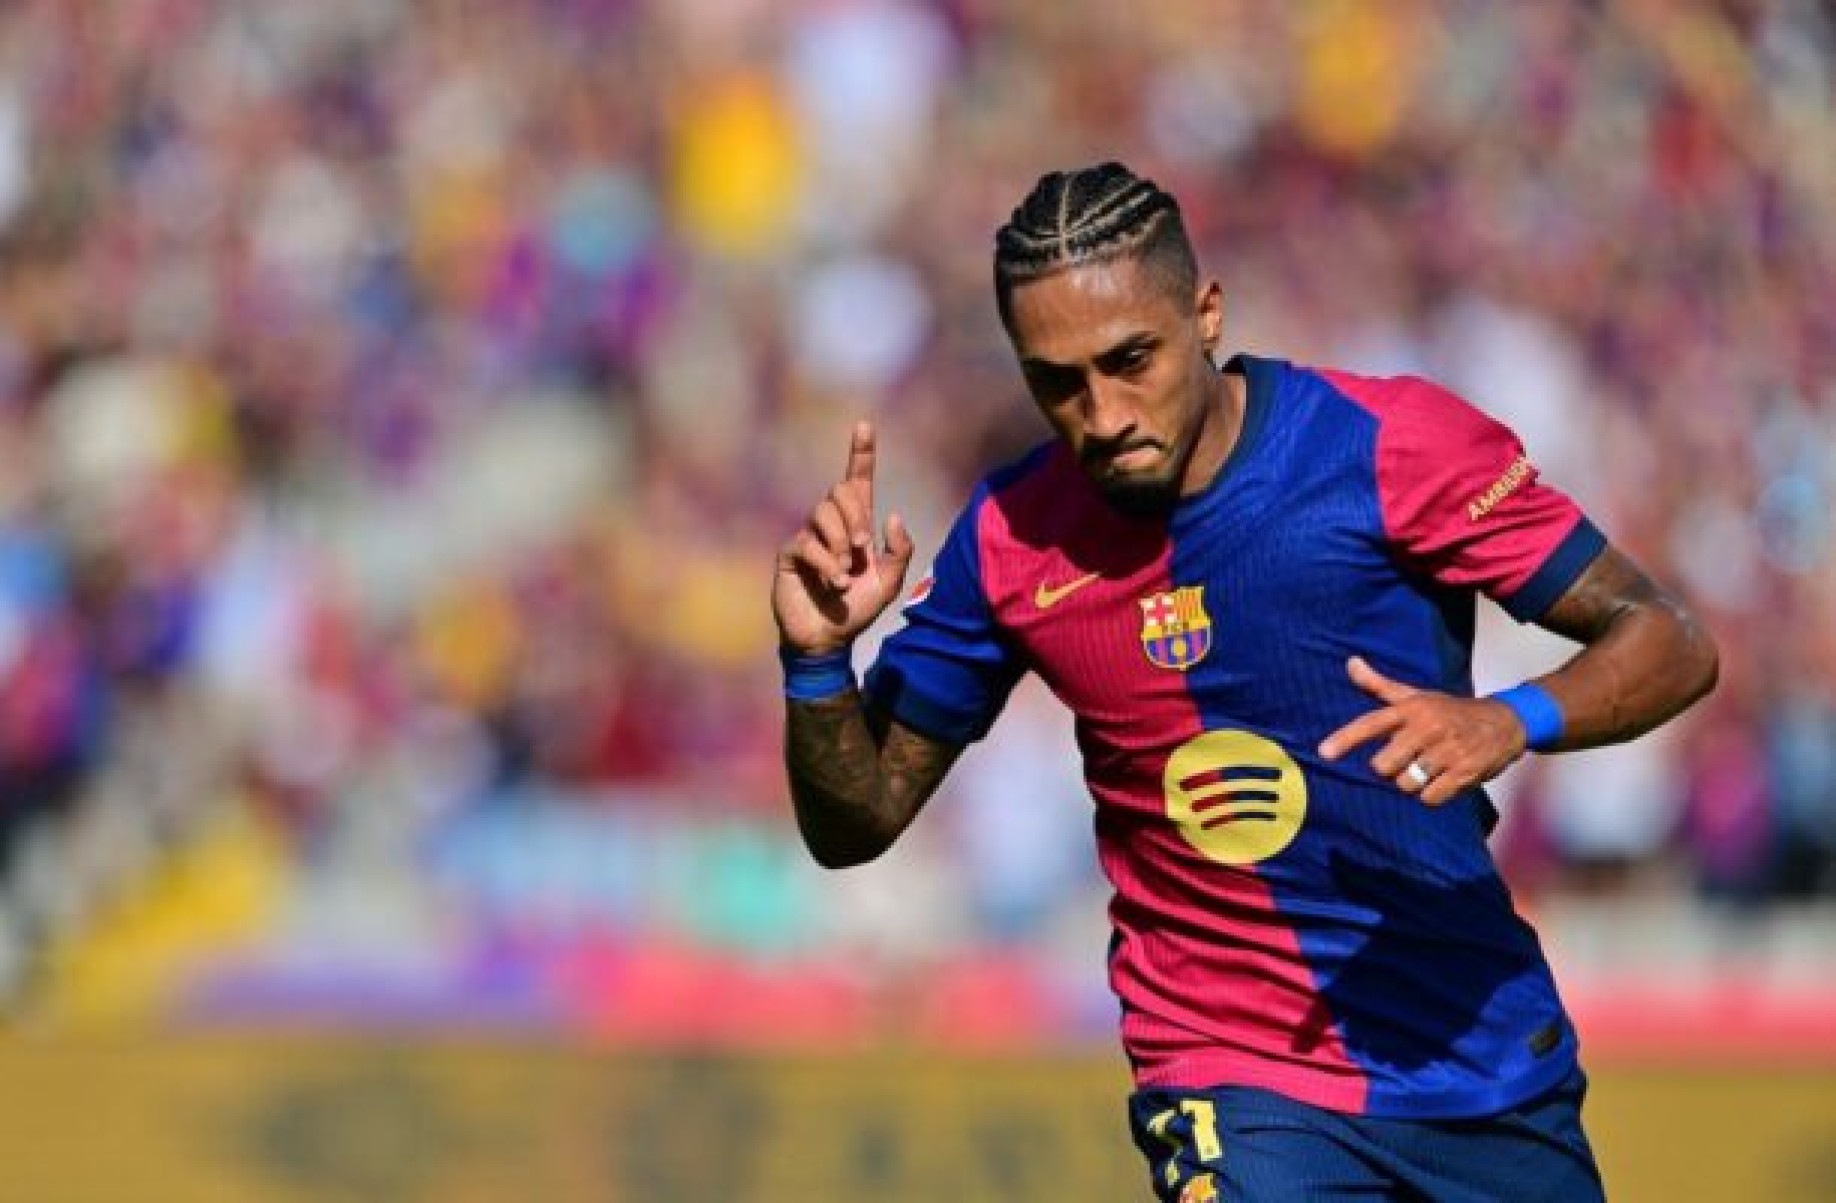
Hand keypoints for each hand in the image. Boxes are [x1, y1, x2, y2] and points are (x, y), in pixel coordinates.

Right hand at [773, 421, 916, 654]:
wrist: (828, 640)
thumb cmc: (857, 610)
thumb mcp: (889, 583)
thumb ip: (899, 551)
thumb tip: (891, 515)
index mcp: (857, 525)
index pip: (858, 480)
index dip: (861, 452)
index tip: (865, 425)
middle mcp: (831, 525)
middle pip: (840, 490)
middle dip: (856, 515)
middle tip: (863, 548)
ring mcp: (809, 537)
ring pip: (822, 512)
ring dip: (841, 541)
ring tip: (846, 572)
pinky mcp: (791, 554)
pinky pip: (806, 543)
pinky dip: (825, 563)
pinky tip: (833, 584)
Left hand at [1316, 656, 1527, 804]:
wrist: (1505, 722)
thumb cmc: (1450, 711)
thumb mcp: (1416, 695)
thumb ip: (1379, 685)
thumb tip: (1350, 662)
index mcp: (1411, 709)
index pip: (1371, 723)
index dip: (1345, 739)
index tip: (1323, 754)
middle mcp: (1427, 728)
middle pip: (1383, 767)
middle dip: (1389, 770)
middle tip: (1405, 760)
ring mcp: (1447, 752)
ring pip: (1406, 785)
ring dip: (1412, 784)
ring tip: (1427, 768)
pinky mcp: (1465, 773)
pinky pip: (1430, 799)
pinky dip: (1431, 795)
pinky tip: (1443, 780)